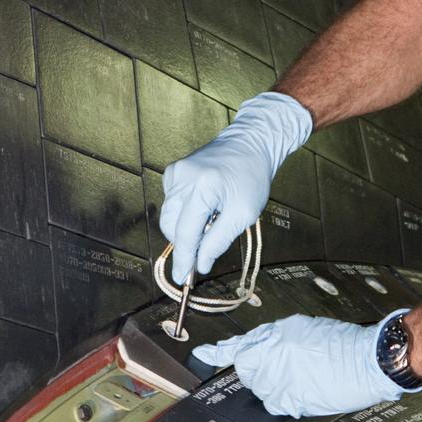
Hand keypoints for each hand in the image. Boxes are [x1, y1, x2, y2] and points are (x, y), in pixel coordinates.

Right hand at [160, 92, 311, 282]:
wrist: (250, 143)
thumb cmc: (252, 177)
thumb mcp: (243, 213)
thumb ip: (219, 240)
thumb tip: (200, 264)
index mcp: (202, 188)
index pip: (185, 233)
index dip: (184, 258)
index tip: (183, 278)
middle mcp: (182, 178)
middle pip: (171, 225)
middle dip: (184, 242)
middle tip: (203, 251)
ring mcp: (175, 172)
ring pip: (170, 215)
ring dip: (186, 225)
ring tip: (212, 218)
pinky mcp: (173, 171)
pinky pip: (173, 201)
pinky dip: (185, 210)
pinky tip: (206, 203)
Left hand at [192, 312, 410, 416]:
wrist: (365, 360)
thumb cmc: (341, 343)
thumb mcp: (305, 327)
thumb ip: (276, 338)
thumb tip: (260, 349)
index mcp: (275, 334)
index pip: (240, 347)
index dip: (219, 353)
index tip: (202, 355)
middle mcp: (272, 355)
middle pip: (249, 372)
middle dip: (262, 372)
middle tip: (286, 369)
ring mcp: (279, 379)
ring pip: (263, 391)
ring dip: (277, 388)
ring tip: (303, 378)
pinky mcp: (290, 399)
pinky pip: (277, 406)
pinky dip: (289, 401)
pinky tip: (306, 390)